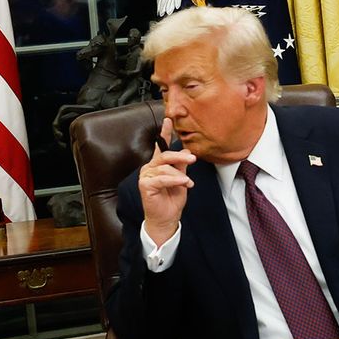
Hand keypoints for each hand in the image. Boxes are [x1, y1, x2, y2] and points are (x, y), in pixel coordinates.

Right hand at [139, 118, 195, 244]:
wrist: (167, 219)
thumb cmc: (172, 200)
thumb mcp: (181, 180)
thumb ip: (182, 166)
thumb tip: (187, 151)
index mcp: (158, 164)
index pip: (161, 146)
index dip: (164, 132)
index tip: (169, 119)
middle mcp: (150, 167)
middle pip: (164, 155)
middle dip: (179, 156)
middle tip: (193, 158)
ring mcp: (145, 175)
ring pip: (164, 167)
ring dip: (179, 174)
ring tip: (188, 182)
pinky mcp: (145, 185)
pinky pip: (162, 178)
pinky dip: (174, 180)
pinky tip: (184, 184)